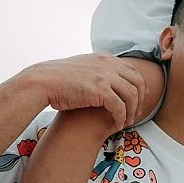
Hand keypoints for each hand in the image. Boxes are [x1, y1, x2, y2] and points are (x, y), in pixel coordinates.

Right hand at [19, 53, 150, 129]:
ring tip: (128, 122)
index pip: (133, 71)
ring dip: (132, 111)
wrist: (43, 81)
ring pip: (131, 95)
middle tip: (137, 113)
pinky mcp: (100, 90)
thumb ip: (97, 71)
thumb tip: (105, 81)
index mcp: (106, 58)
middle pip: (137, 82)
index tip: (139, 99)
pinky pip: (119, 106)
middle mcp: (109, 64)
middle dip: (141, 100)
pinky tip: (118, 124)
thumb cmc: (58, 79)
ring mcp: (105, 76)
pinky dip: (121, 117)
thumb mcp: (83, 67)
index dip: (139, 86)